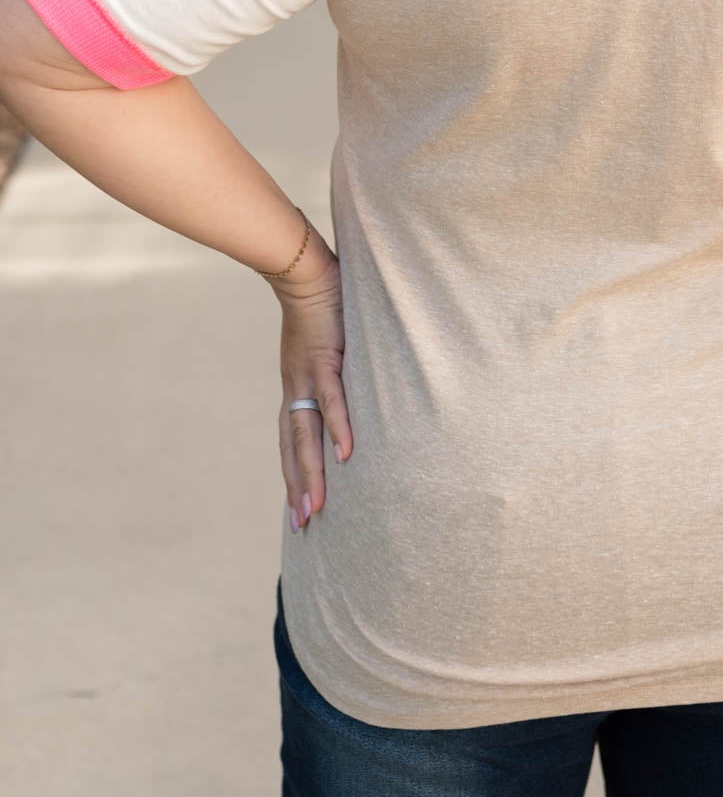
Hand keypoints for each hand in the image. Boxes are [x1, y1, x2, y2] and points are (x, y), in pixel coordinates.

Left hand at [275, 240, 352, 533]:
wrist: (304, 269)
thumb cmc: (321, 302)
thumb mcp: (326, 343)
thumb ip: (336, 366)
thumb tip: (356, 382)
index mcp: (297, 386)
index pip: (292, 439)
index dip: (295, 473)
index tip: (299, 508)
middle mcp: (297, 387)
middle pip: (295, 447)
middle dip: (299, 488)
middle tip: (304, 527)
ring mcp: (308, 376)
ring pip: (307, 434)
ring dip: (311, 473)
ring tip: (316, 508)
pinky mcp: (324, 358)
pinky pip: (332, 400)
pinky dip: (338, 428)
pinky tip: (345, 456)